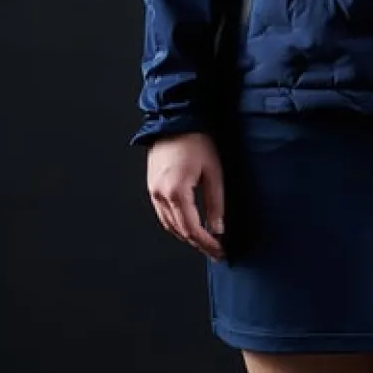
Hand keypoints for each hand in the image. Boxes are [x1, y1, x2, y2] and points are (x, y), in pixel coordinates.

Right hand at [146, 132, 226, 259]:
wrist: (175, 120)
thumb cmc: (196, 141)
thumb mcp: (214, 172)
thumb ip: (215, 203)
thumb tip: (218, 228)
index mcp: (176, 192)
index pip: (192, 229)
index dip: (207, 243)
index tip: (220, 251)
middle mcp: (160, 194)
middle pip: (179, 230)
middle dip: (198, 244)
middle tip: (214, 252)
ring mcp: (153, 190)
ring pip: (168, 224)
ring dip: (185, 236)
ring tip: (204, 242)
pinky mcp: (152, 185)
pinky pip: (162, 213)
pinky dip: (175, 224)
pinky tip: (188, 225)